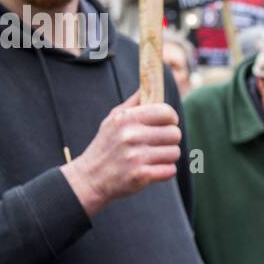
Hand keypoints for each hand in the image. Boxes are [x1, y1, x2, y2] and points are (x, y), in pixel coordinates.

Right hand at [61, 91, 181, 216]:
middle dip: (170, 140)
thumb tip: (147, 85)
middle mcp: (131, 136)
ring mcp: (136, 156)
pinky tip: (152, 170)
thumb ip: (133, 103)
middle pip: (175, 133)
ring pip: (174, 152)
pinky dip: (165, 171)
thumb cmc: (105, 146)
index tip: (165, 124)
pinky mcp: (140, 175)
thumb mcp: (113, 120)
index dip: (170, 119)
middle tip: (157, 144)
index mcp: (127, 118)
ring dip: (167, 157)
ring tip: (152, 157)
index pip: (167, 112)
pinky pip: (170, 170)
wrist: (89, 178)